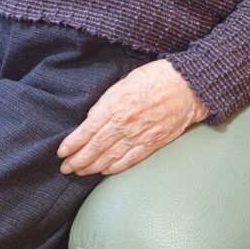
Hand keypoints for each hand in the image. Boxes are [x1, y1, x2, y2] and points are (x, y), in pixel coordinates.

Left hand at [57, 58, 208, 175]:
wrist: (188, 86)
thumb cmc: (156, 77)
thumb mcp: (125, 81)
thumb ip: (107, 102)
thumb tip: (92, 119)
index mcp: (115, 105)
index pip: (87, 130)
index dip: (72, 143)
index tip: (61, 152)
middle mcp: (124, 124)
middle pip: (95, 148)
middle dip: (77, 160)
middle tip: (65, 168)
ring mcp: (139, 136)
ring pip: (110, 157)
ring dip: (92, 167)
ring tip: (80, 172)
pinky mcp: (152, 144)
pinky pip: (130, 160)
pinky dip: (115, 168)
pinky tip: (105, 172)